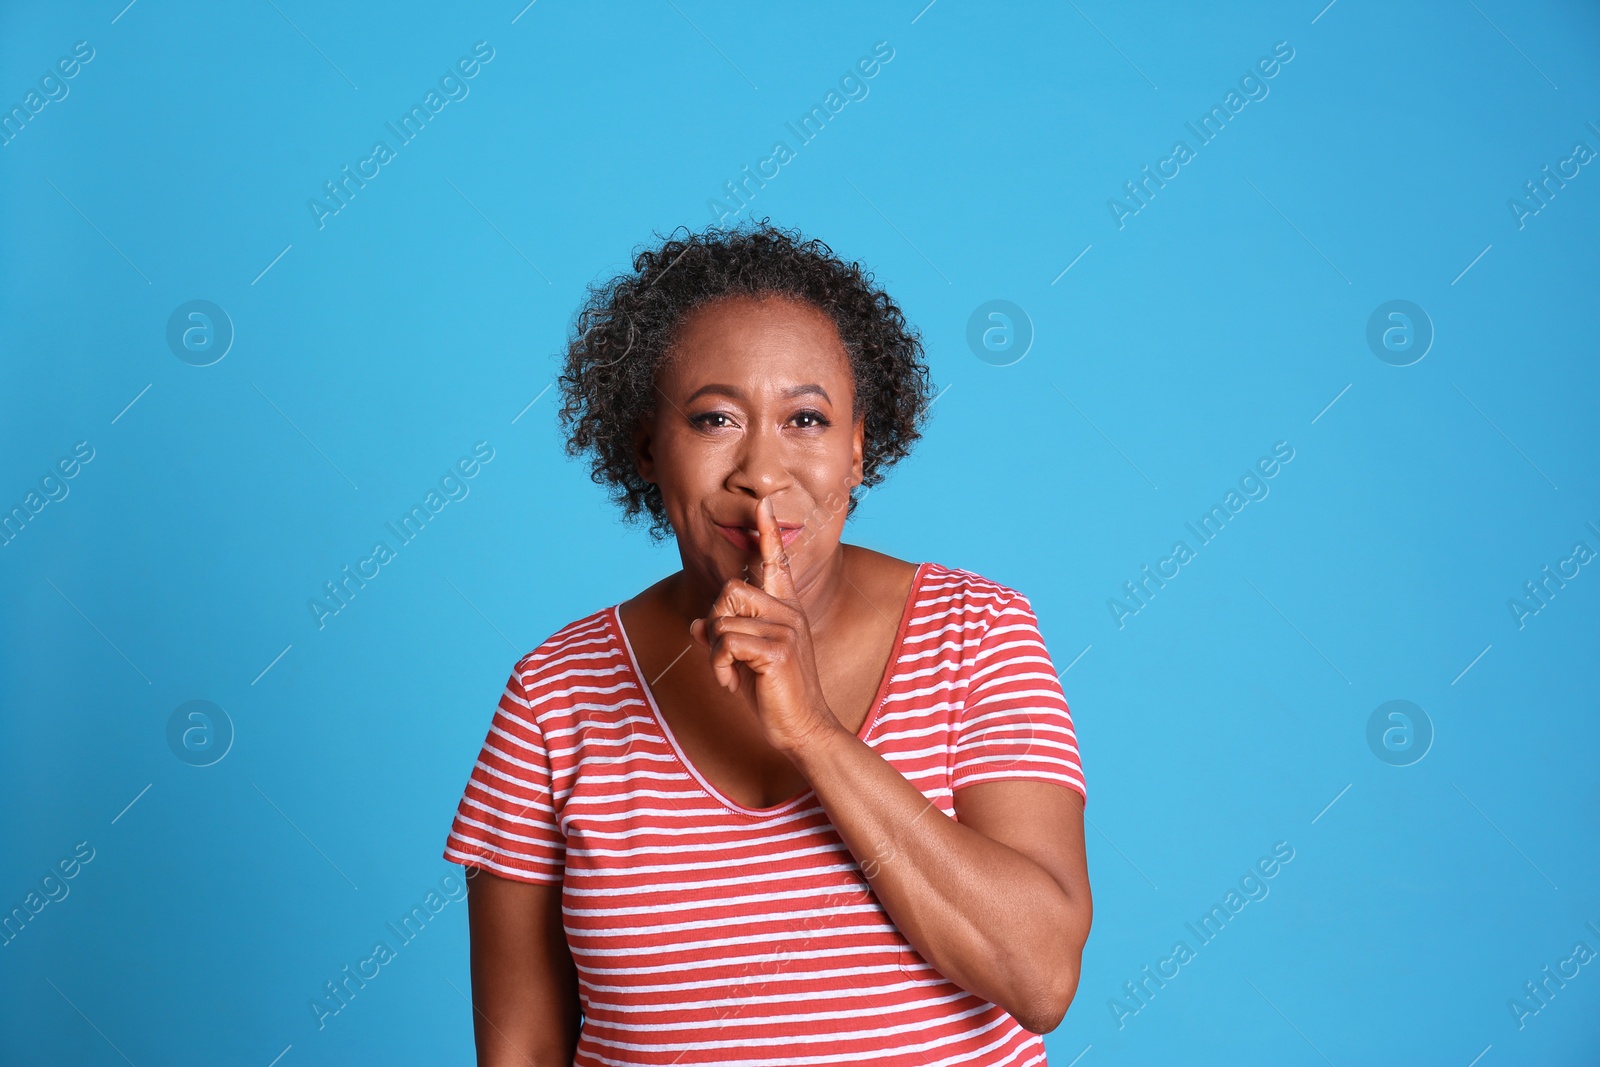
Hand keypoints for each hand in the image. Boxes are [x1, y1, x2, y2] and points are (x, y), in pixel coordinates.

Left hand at [689, 496, 841, 754]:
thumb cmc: (774, 695)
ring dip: (716, 653)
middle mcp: (788, 612)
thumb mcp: (743, 662)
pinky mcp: (779, 650)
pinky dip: (719, 667)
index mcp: (784, 609)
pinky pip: (727, 642)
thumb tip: (696, 624)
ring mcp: (786, 629)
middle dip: (716, 622)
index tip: (762, 504)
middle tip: (725, 655)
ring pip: (723, 619)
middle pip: (730, 590)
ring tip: (732, 675)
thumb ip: (723, 638)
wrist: (803, 729)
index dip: (767, 532)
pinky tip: (733, 684)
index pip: (775, 562)